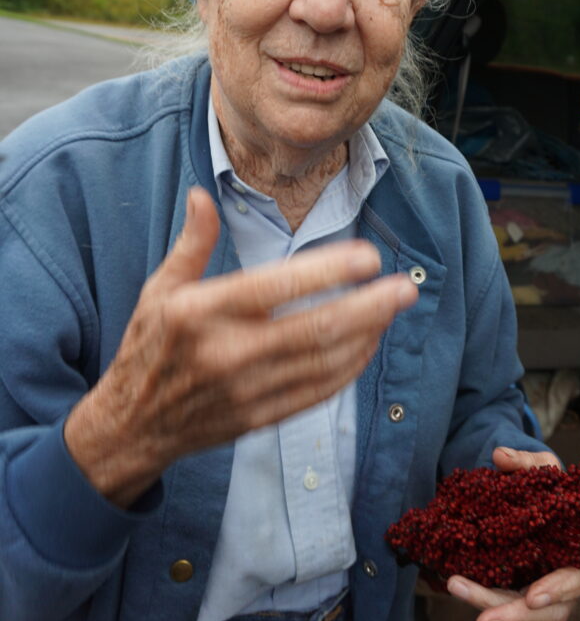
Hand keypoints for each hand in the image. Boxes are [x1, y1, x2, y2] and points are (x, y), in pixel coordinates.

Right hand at [65, 186, 417, 507]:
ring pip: (323, 363)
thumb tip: (203, 195)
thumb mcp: (160, 288)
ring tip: (394, 308)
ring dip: (366, 335)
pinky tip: (368, 343)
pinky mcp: (260, 418)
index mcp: (202, 312)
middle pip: (314, 329)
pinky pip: (317, 393)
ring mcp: (247, 390)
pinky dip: (348, 368)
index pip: (276, 287)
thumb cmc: (149, 346)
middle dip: (368, 308)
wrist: (132, 425)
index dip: (328, 271)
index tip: (369, 257)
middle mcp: (228, 353)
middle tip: (405, 288)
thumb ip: (192, 243)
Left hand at [446, 447, 579, 620]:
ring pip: (524, 614)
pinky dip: (483, 597)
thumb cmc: (552, 485)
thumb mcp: (545, 468)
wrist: (539, 496)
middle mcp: (569, 580)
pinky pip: (506, 602)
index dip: (559, 590)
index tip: (532, 596)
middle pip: (549, 611)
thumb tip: (500, 456)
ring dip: (492, 611)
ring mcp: (545, 590)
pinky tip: (457, 586)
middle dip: (515, 616)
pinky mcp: (522, 590)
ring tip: (456, 591)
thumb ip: (527, 462)